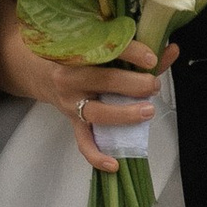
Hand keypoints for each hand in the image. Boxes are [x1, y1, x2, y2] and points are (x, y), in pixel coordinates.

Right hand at [0, 8, 175, 167]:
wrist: (35, 67)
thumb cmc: (72, 50)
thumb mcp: (93, 41)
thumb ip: (132, 47)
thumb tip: (171, 49)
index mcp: (75, 51)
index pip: (106, 49)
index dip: (132, 53)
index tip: (152, 56)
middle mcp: (70, 77)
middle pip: (104, 82)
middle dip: (134, 84)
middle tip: (153, 84)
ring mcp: (70, 102)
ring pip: (97, 113)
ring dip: (124, 114)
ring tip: (148, 111)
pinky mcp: (71, 121)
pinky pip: (83, 142)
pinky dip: (96, 156)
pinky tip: (114, 164)